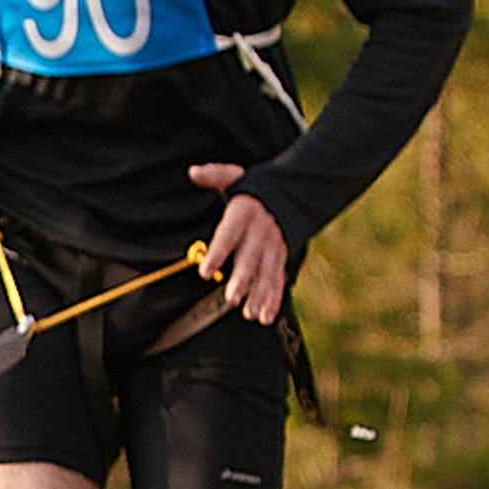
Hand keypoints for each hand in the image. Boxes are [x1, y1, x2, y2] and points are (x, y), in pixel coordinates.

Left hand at [189, 162, 288, 325]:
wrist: (294, 192)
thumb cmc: (253, 189)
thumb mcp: (236, 176)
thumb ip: (215, 175)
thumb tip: (194, 172)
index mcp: (246, 214)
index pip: (229, 235)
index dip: (219, 253)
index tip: (205, 272)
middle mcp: (262, 233)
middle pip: (251, 259)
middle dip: (242, 280)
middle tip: (231, 299)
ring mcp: (274, 247)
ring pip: (267, 274)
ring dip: (259, 295)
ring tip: (249, 314)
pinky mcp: (282, 258)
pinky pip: (279, 281)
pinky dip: (273, 300)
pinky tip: (264, 317)